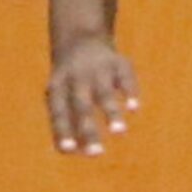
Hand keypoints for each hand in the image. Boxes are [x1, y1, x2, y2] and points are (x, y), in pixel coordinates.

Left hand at [47, 33, 138, 157]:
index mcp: (58, 87)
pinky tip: (133, 108)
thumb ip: (64, 121)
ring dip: (111, 112)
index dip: (63, 130)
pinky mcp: (118, 64)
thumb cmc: (68, 80)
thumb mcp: (59, 93)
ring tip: (118, 132)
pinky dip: (129, 91)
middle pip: (81, 106)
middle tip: (96, 154)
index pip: (59, 112)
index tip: (69, 150)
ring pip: (104, 93)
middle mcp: (77, 78)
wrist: (80, 37)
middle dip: (89, 130)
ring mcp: (98, 70)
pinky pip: (124, 78)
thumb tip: (69, 152)